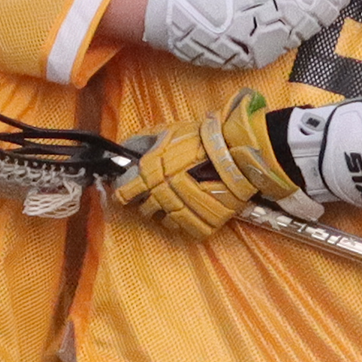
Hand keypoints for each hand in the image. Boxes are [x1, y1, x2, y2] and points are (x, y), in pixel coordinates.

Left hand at [113, 90, 320, 239]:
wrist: (238, 151)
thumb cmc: (202, 138)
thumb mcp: (168, 132)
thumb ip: (143, 141)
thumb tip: (124, 148)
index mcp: (151, 174)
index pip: (125, 193)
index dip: (123, 191)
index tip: (126, 190)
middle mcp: (163, 196)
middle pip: (144, 210)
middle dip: (146, 202)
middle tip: (154, 193)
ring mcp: (184, 212)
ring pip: (165, 221)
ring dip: (165, 213)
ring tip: (175, 201)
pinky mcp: (204, 223)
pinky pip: (186, 229)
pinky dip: (185, 222)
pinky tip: (188, 211)